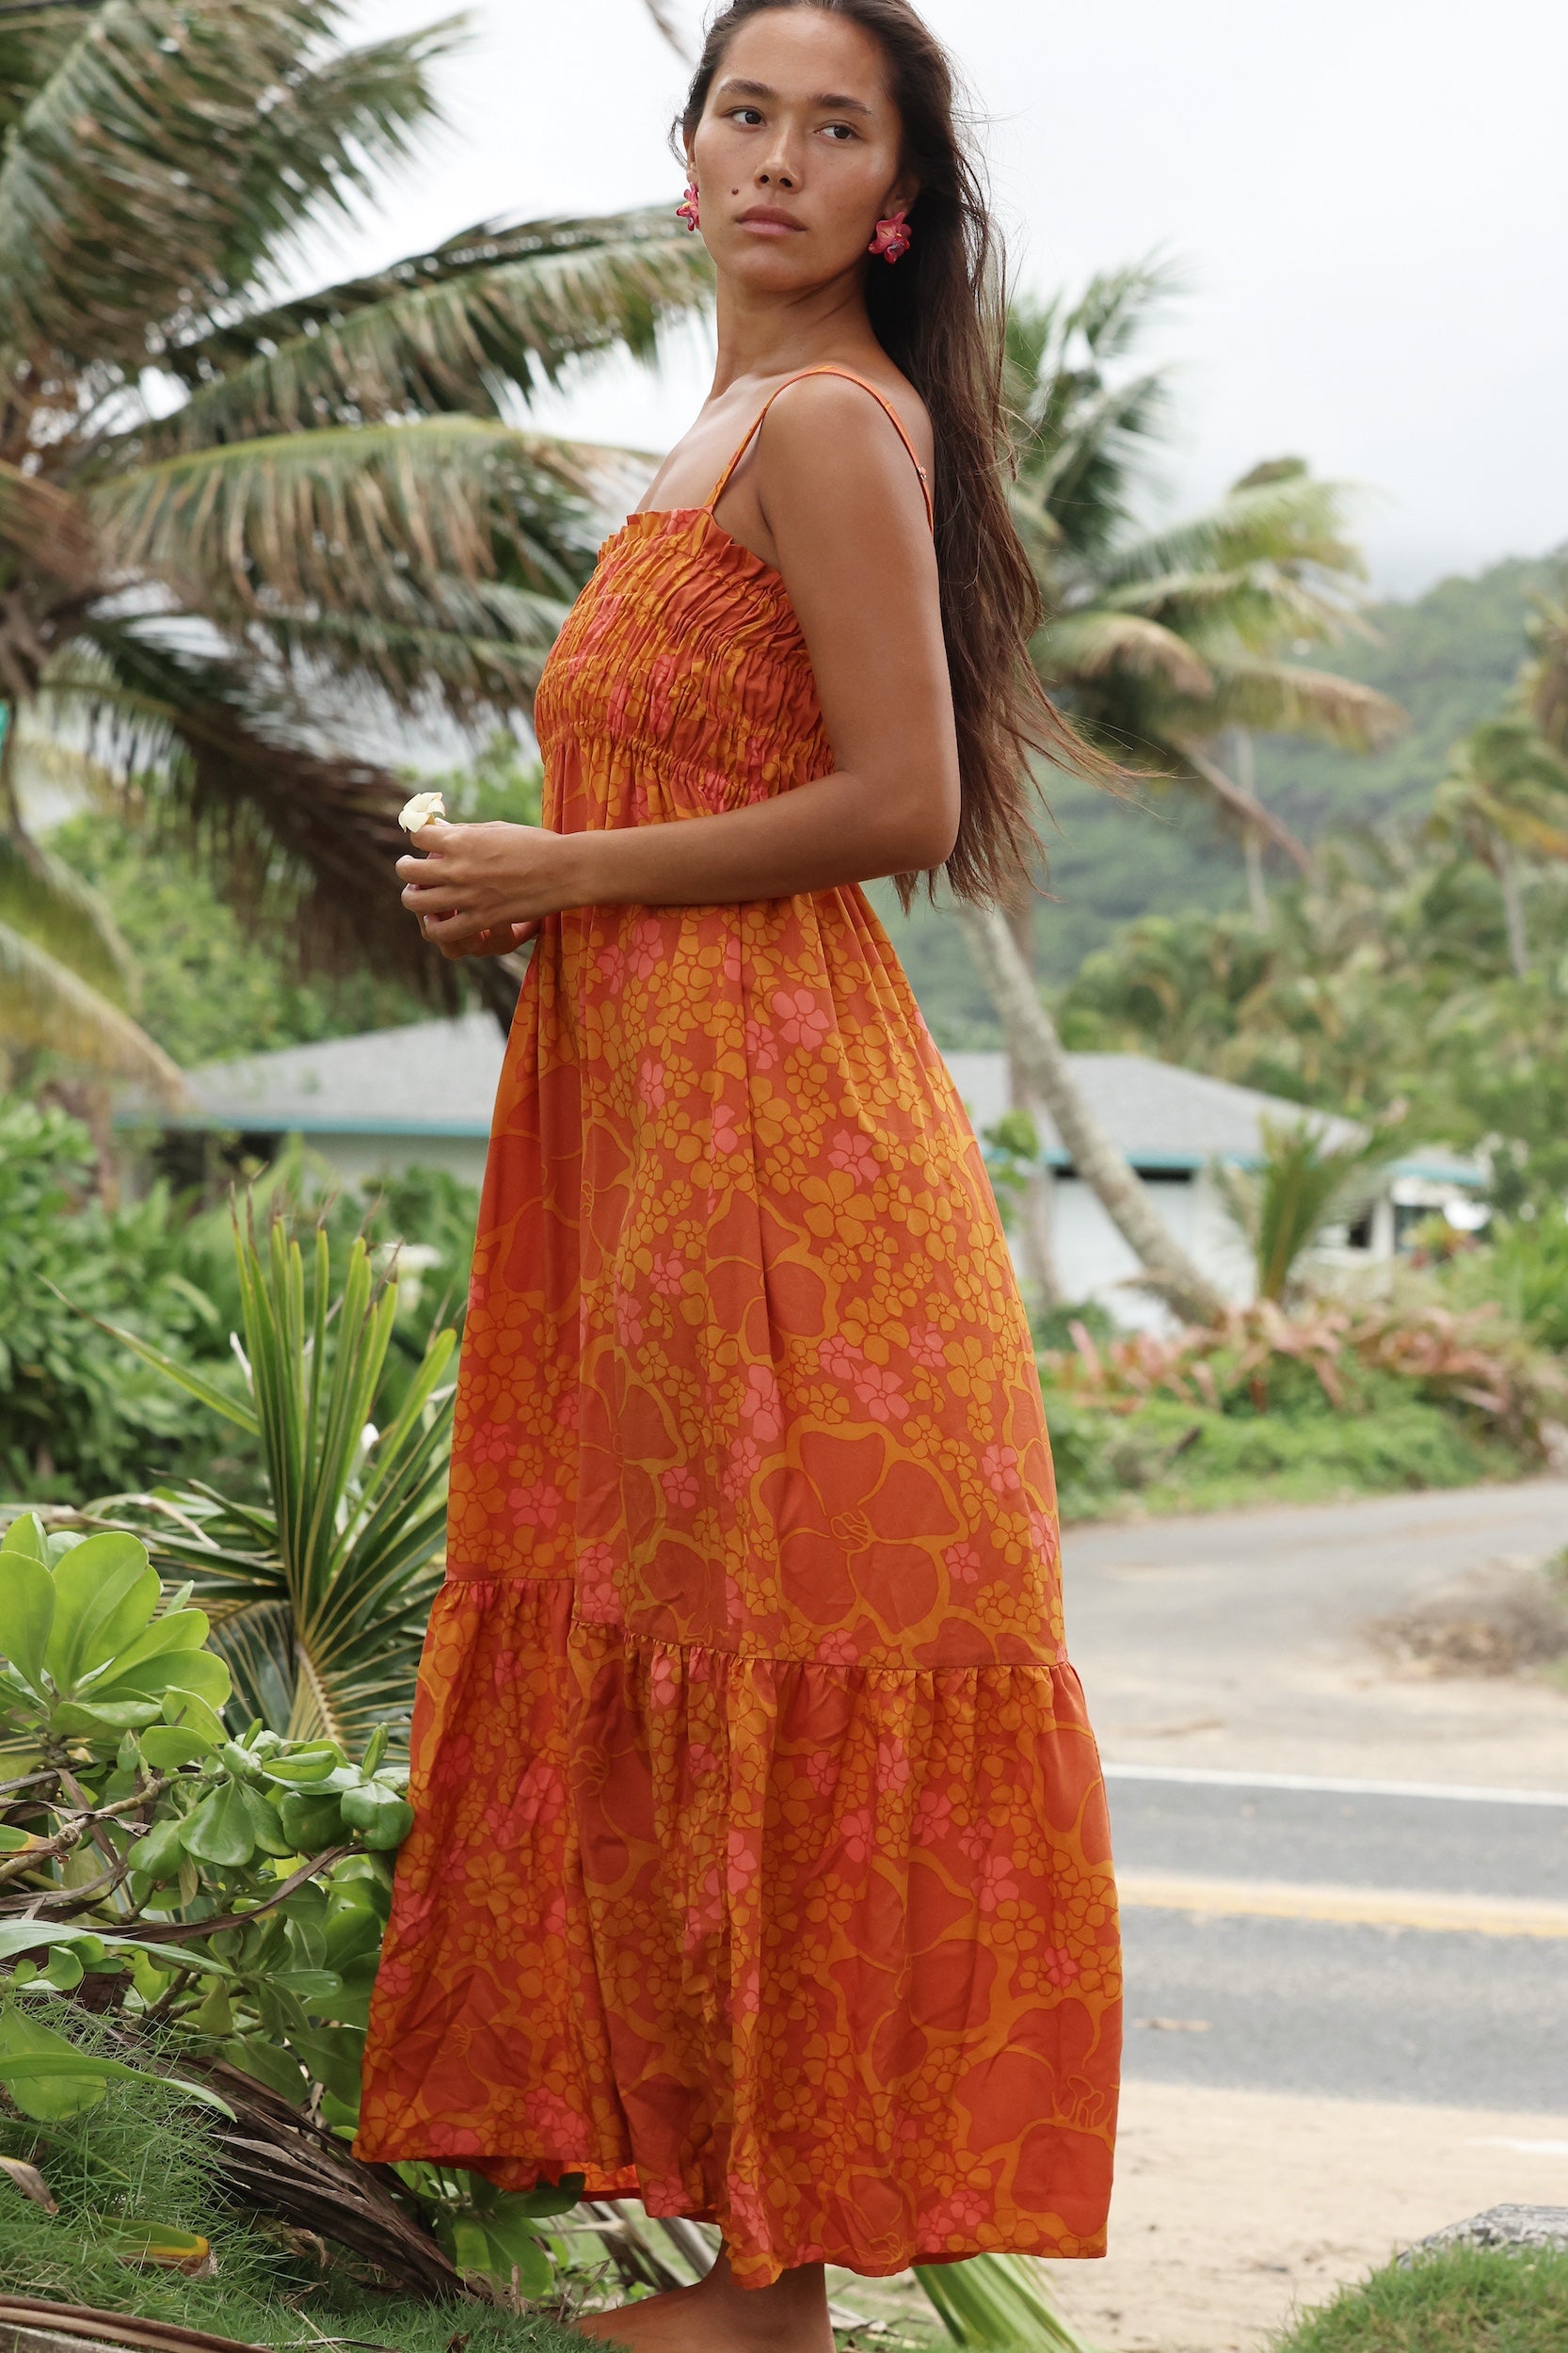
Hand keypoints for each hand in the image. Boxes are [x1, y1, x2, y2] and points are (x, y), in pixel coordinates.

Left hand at [396, 818, 581, 952]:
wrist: (564, 871)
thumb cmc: (534, 844)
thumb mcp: (496, 829)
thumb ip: (465, 832)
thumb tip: (441, 829)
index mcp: (461, 840)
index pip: (417, 836)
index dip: (419, 837)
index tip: (424, 841)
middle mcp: (457, 868)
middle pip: (407, 869)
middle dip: (406, 867)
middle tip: (411, 868)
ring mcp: (466, 897)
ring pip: (415, 902)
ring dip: (413, 896)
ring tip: (419, 894)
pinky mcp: (480, 920)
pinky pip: (441, 931)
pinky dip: (434, 927)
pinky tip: (437, 920)